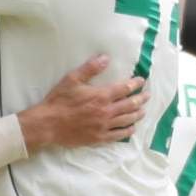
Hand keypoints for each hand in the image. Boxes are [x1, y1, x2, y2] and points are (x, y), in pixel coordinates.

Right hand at [20, 54, 146, 149]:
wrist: (48, 124)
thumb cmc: (59, 101)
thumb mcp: (72, 79)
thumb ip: (90, 68)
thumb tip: (106, 58)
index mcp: (101, 96)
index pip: (125, 88)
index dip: (135, 84)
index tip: (141, 81)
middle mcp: (106, 112)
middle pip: (130, 105)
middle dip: (141, 99)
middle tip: (147, 96)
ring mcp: (104, 126)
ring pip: (127, 120)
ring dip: (137, 114)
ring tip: (143, 111)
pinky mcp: (99, 138)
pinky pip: (119, 135)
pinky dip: (128, 131)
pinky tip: (132, 128)